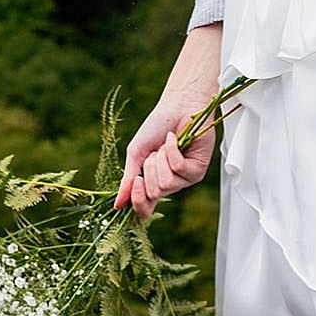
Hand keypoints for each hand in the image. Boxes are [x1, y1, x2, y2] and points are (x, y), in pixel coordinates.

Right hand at [113, 25, 223, 219]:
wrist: (176, 106)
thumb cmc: (156, 127)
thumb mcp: (136, 154)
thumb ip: (128, 180)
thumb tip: (117, 205)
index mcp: (153, 183)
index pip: (145, 209)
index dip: (139, 200)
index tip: (137, 181)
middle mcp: (170, 185)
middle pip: (154, 192)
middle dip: (150, 167)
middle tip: (155, 150)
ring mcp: (185, 179)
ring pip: (166, 183)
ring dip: (161, 158)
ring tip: (166, 144)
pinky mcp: (198, 170)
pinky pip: (179, 168)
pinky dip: (172, 150)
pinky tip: (175, 139)